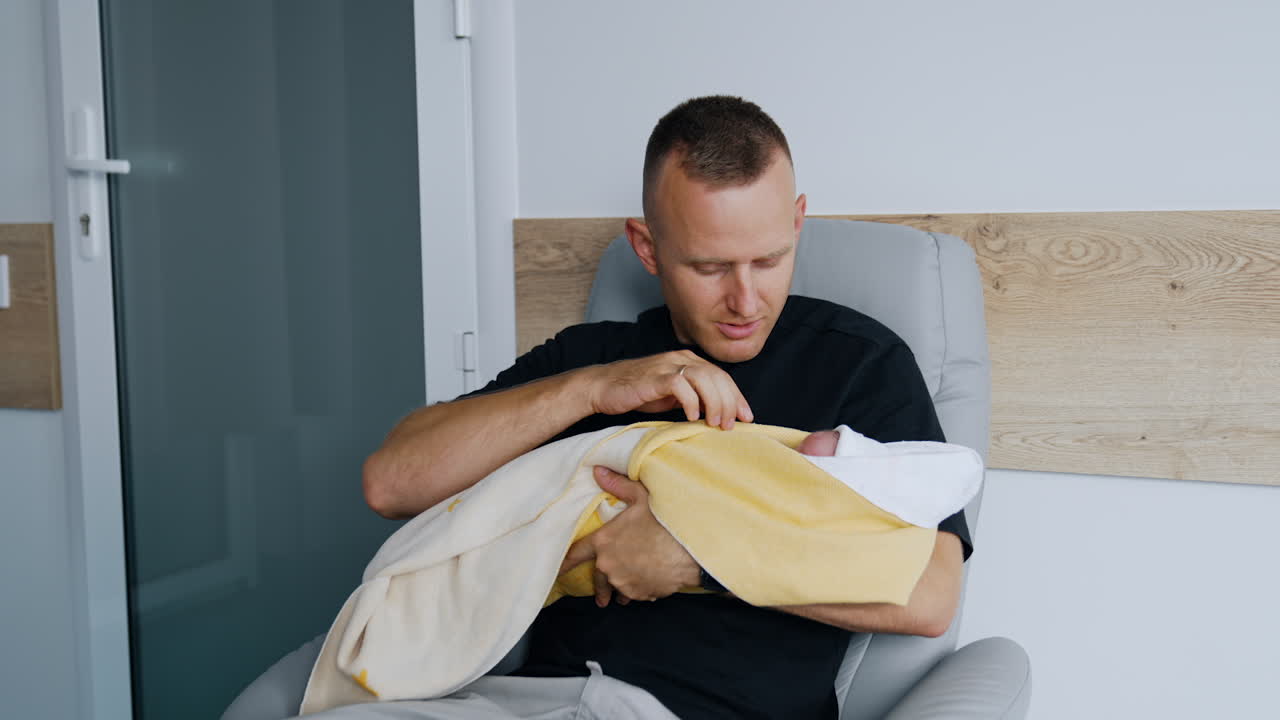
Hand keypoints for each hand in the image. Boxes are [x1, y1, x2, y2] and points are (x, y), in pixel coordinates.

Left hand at [559, 466, 701, 605]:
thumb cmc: (665, 522)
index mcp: (603, 542)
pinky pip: (634, 594)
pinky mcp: (640, 594)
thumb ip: (617, 485)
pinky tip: (648, 581)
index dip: (564, 563)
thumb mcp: (641, 497)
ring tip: (625, 590)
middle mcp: (609, 566)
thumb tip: (598, 470)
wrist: (690, 550)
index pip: (576, 554)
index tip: (557, 572)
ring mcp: (624, 582)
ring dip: (619, 587)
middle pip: (597, 578)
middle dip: (599, 585)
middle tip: (600, 594)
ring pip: (616, 588)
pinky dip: (638, 589)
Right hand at [583, 350, 752, 430]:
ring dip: (714, 402)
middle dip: (729, 402)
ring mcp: (667, 365)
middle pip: (717, 377)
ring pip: (703, 378)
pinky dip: (690, 401)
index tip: (747, 418)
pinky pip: (680, 385)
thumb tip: (718, 416)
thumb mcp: (672, 396)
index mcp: (688, 361)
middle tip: (730, 425)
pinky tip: (692, 417)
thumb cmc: (638, 393)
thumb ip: (694, 398)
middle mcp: (681, 359)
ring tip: (714, 423)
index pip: (721, 377)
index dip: (737, 397)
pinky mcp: (654, 377)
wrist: (603, 387)